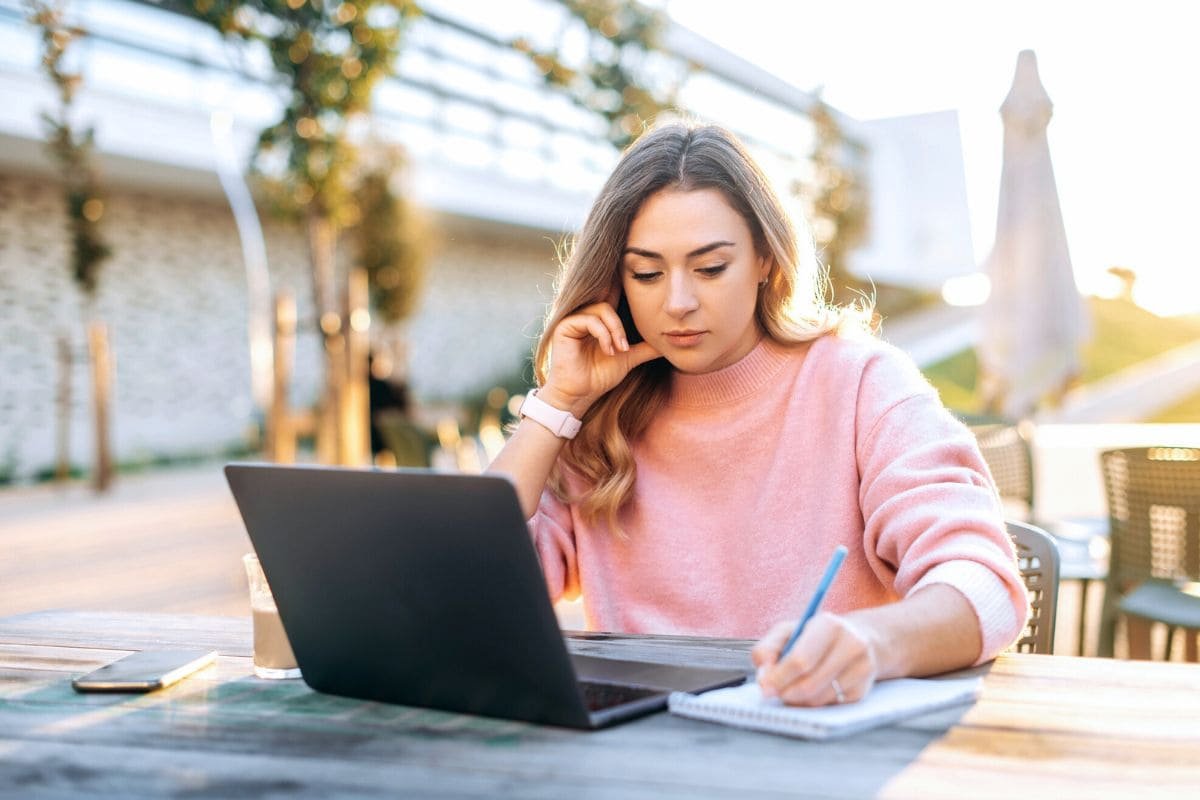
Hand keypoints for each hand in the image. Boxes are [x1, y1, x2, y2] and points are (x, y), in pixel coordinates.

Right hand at [540, 301, 660, 415]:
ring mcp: (573, 320)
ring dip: (615, 330)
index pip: (612, 299)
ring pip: (602, 309)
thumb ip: (645, 348)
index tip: (641, 302)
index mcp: (596, 320)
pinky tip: (608, 351)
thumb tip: (669, 342)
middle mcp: (583, 316)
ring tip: (619, 350)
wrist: (579, 395)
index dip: (623, 295)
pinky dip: (603, 334)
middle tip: (626, 347)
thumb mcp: (628, 358)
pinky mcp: (565, 326)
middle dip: (621, 324)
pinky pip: (590, 320)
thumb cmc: (598, 377)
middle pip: (609, 301)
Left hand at [751, 612, 878, 705]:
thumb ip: (767, 650)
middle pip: (810, 683)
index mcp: (829, 625)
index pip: (801, 660)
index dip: (779, 677)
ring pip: (820, 698)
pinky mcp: (863, 689)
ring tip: (790, 689)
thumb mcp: (786, 632)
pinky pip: (830, 706)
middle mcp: (851, 644)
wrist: (853, 640)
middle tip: (774, 693)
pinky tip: (811, 690)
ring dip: (798, 699)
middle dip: (786, 692)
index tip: (764, 687)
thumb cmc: (812, 637)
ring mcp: (862, 668)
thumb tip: (764, 677)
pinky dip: (814, 703)